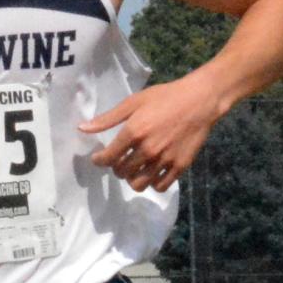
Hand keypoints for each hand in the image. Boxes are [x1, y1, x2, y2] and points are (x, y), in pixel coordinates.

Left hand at [79, 77, 220, 192]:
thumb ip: (108, 118)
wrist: (200, 100)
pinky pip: (160, 186)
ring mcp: (164, 160)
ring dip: (132, 178)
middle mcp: (147, 149)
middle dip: (117, 167)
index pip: (108, 157)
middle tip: (120, 159)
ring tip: (135, 169)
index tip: (98, 158)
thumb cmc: (165, 97)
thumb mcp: (134, 102)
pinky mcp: (180, 166)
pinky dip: (152, 183)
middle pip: (121, 172)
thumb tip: (82, 128)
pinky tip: (152, 173)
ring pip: (139, 183)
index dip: (99, 160)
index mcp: (133, 132)